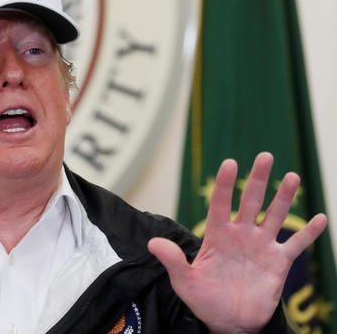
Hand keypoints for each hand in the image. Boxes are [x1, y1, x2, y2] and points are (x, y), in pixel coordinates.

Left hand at [148, 152, 326, 333]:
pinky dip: (308, 232)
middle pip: (251, 202)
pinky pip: (296, 244)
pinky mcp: (278, 263)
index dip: (225, 185)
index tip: (230, 163)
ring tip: (292, 176)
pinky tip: (320, 217)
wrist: (229, 322)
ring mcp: (261, 247)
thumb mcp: (185, 281)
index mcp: (217, 236)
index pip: (221, 205)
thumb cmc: (204, 300)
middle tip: (265, 156)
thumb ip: (173, 261)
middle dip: (258, 180)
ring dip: (284, 198)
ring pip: (275, 216)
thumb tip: (152, 243)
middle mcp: (240, 235)